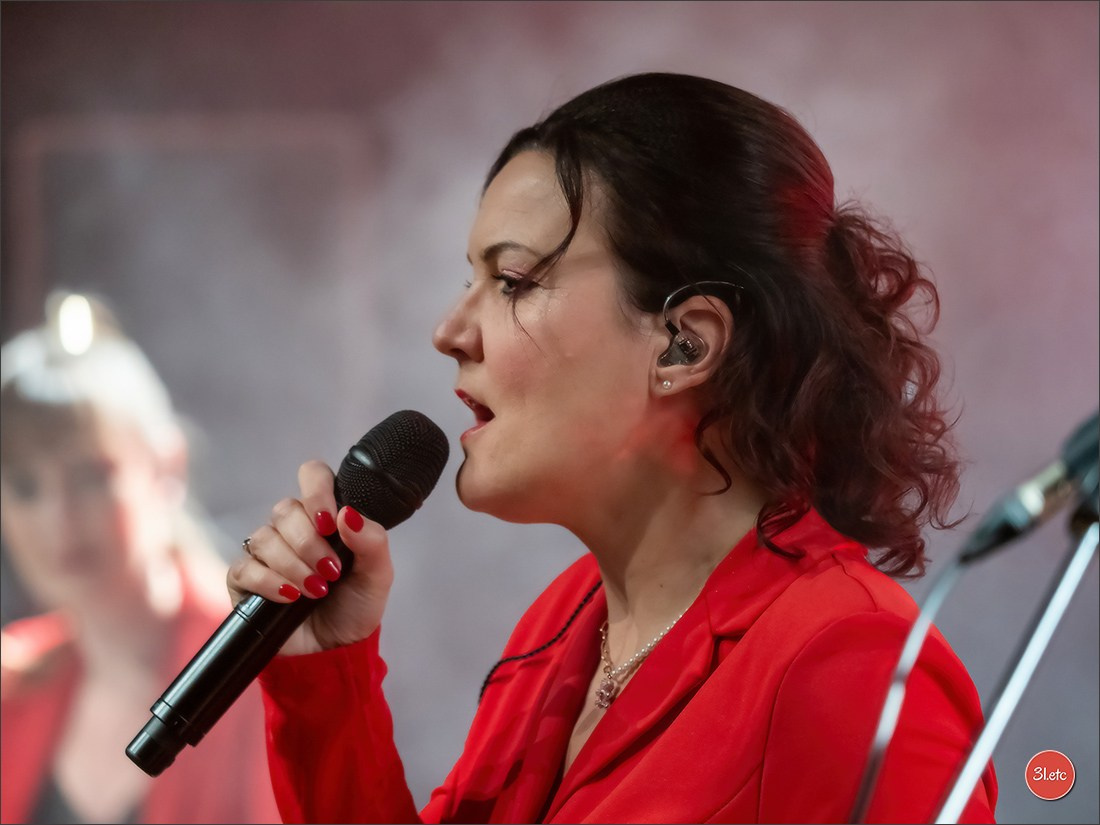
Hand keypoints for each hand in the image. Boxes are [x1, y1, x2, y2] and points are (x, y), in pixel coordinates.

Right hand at [226, 459, 393, 655]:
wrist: (335, 650)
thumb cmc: (356, 606)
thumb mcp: (378, 574)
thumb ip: (372, 541)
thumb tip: (348, 513)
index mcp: (325, 517)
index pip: (313, 476)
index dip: (317, 491)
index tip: (330, 521)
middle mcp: (293, 529)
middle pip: (285, 510)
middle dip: (309, 543)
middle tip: (330, 572)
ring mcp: (266, 553)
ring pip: (265, 538)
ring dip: (293, 565)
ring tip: (315, 591)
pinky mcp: (245, 580)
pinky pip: (245, 568)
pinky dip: (270, 582)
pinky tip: (289, 597)